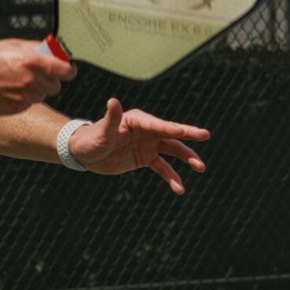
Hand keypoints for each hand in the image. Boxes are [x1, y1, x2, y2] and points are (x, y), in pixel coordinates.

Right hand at [0, 39, 75, 115]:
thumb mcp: (11, 44)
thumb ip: (36, 48)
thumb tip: (53, 50)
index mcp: (33, 61)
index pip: (67, 70)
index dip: (68, 70)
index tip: (65, 69)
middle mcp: (32, 80)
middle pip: (56, 86)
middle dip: (49, 80)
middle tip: (34, 74)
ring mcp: (25, 97)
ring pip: (42, 95)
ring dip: (36, 89)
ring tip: (16, 81)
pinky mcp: (18, 108)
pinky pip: (29, 103)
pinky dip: (24, 98)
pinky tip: (9, 90)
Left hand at [69, 97, 210, 193]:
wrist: (84, 153)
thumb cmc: (91, 139)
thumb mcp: (101, 132)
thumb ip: (111, 118)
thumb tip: (113, 101)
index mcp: (137, 120)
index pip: (156, 124)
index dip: (169, 127)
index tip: (182, 131)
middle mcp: (146, 130)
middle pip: (171, 133)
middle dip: (188, 135)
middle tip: (205, 135)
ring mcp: (148, 144)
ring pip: (172, 151)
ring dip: (186, 158)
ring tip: (200, 167)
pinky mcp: (145, 158)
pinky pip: (162, 167)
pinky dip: (171, 177)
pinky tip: (179, 188)